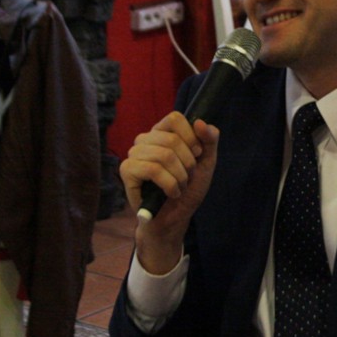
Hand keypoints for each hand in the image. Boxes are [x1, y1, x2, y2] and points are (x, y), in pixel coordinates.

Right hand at [119, 112, 219, 272]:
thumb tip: (200, 122)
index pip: (175, 118)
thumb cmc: (188, 188)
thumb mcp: (206, 162)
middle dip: (188, 163)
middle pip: (172, 139)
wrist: (175, 217)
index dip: (191, 136)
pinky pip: (152, 169)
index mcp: (162, 132)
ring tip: (179, 187)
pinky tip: (170, 193)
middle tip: (187, 177)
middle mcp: (145, 139)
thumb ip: (209, 140)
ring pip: (164, 155)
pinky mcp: (127, 170)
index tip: (197, 154)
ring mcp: (134, 154)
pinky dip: (169, 184)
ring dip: (180, 176)